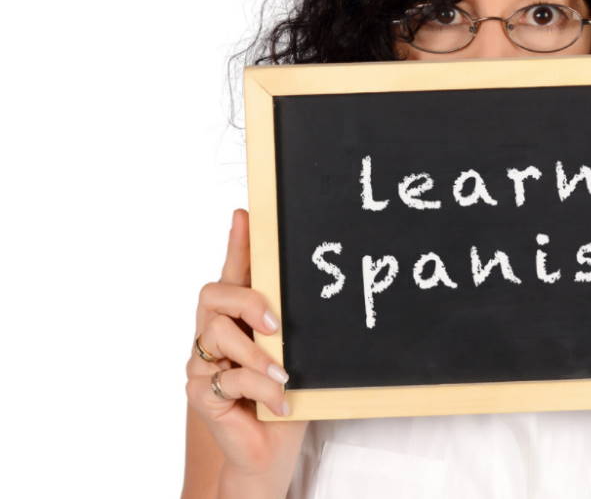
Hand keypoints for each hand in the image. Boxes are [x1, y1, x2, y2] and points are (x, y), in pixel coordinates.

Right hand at [185, 209, 307, 493]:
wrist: (271, 451)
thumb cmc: (286, 397)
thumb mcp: (297, 355)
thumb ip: (293, 326)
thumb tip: (316, 294)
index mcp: (238, 319)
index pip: (233, 273)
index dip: (237, 243)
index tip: (245, 213)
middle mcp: (213, 334)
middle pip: (213, 295)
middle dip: (246, 301)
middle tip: (276, 324)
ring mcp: (202, 364)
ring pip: (217, 335)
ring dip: (257, 354)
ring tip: (284, 376)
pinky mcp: (200, 394)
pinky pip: (228, 378)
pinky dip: (260, 389)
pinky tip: (280, 404)